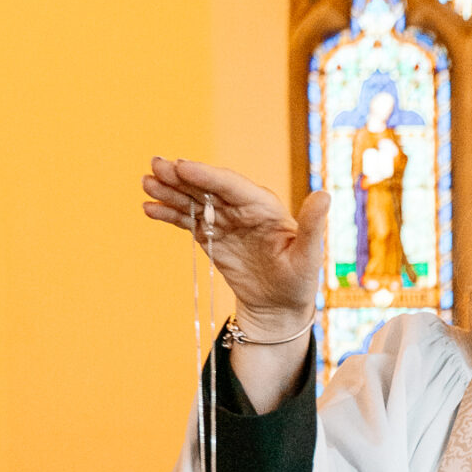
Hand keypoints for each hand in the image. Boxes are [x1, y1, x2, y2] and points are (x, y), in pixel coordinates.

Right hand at [142, 155, 325, 335]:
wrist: (280, 306)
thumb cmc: (299, 280)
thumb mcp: (310, 256)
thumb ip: (314, 226)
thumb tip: (325, 194)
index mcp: (264, 206)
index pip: (231, 185)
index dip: (206, 175)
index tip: (182, 167)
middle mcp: (242, 207)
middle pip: (208, 187)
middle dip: (181, 176)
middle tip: (155, 165)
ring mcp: (225, 221)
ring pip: (193, 201)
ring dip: (169, 192)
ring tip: (146, 183)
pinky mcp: (211, 236)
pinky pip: (187, 221)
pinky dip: (169, 215)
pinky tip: (149, 209)